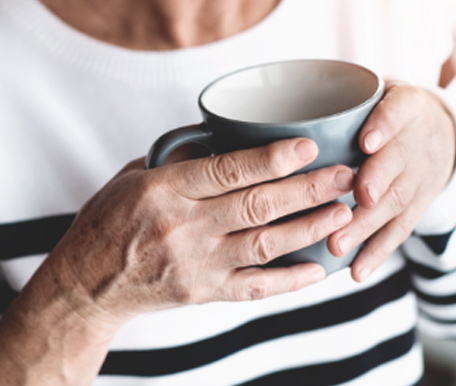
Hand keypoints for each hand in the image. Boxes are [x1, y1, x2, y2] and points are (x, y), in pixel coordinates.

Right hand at [49, 138, 353, 325]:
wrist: (87, 283)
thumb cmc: (111, 221)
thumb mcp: (134, 177)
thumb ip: (181, 161)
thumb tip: (225, 140)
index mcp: (165, 190)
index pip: (228, 170)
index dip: (274, 158)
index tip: (310, 147)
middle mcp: (183, 227)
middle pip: (258, 205)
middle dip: (308, 190)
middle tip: (345, 176)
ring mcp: (196, 264)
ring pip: (264, 245)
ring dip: (309, 229)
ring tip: (343, 213)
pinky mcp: (204, 292)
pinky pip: (255, 288)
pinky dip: (289, 281)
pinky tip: (318, 269)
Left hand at [328, 79, 455, 281]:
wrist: (441, 133)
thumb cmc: (389, 112)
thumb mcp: (379, 90)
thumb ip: (343, 99)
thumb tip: (271, 111)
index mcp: (406, 105)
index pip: (400, 110)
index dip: (386, 125)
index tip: (367, 141)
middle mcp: (417, 142)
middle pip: (399, 162)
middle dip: (376, 182)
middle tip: (356, 199)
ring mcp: (421, 176)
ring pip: (396, 202)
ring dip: (368, 226)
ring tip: (338, 244)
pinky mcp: (417, 205)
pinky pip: (400, 231)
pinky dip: (378, 252)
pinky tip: (358, 270)